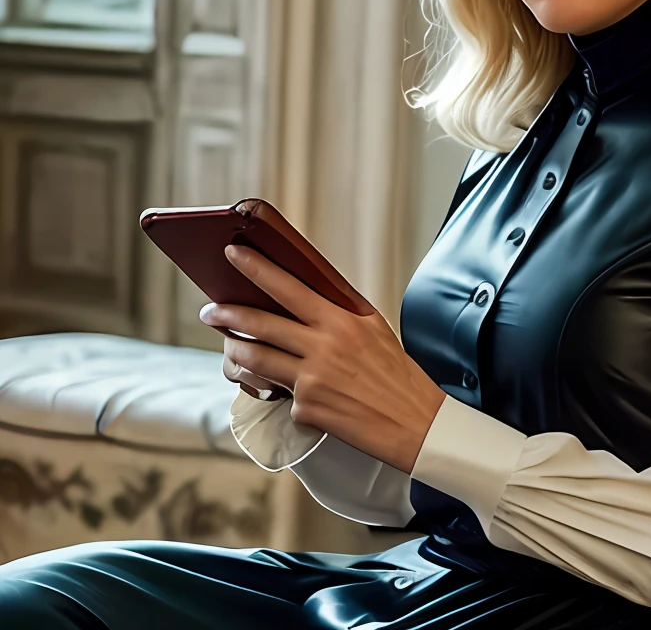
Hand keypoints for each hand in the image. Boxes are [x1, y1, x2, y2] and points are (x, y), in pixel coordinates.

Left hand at [199, 244, 446, 473]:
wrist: (415, 422)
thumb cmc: (397, 374)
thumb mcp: (374, 329)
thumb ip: (340, 312)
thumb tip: (307, 296)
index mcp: (340, 321)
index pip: (288, 287)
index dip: (257, 268)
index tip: (234, 254)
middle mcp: (322, 347)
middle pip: (260, 323)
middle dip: (227, 313)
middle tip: (210, 310)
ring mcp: (311, 380)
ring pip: (256, 359)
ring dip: (235, 351)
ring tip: (229, 346)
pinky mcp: (306, 409)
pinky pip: (279, 395)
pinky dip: (277, 390)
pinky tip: (279, 389)